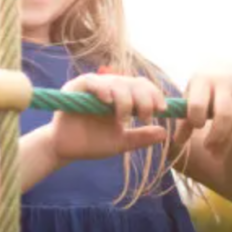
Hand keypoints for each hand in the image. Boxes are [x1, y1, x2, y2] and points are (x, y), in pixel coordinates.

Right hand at [46, 73, 168, 163]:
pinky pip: (91, 82)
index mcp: (120, 96)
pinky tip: (108, 102)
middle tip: (144, 116)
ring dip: (125, 98)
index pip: (141, 86)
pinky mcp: (75, 88)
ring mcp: (92, 86)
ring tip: (123, 118)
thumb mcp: (122, 141)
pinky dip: (102, 89)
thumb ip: (141, 136)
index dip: (154, 94)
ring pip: (115, 81)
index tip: (162, 110)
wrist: (66, 150)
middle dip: (143, 98)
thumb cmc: (92, 143)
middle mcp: (107, 87)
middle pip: (132, 82)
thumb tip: (164, 132)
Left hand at [173, 62, 231, 158]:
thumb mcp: (191, 96)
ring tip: (216, 153)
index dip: (195, 120)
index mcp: (202, 78)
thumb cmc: (204, 87)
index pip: (198, 104)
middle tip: (208, 148)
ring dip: (227, 141)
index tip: (196, 126)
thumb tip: (178, 141)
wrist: (231, 69)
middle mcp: (224, 81)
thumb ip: (185, 119)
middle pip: (224, 115)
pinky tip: (228, 141)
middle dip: (216, 136)